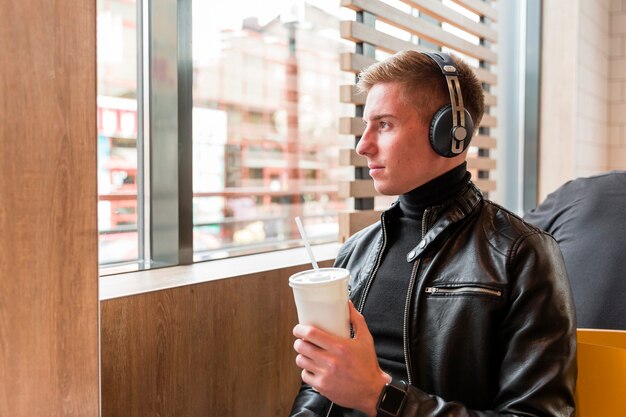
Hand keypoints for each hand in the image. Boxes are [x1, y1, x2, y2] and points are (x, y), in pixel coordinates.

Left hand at [293, 301, 389, 416]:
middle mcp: (330, 360)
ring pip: (301, 361)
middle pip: (301, 347)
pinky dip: (307, 371)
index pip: (311, 334)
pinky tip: (313, 368)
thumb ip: (356, 320)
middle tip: (302, 341)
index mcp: (339, 346)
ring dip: (302, 356)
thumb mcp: (365, 339)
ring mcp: (325, 374)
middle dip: (299, 342)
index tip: (298, 328)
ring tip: (307, 354)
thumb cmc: (367, 364)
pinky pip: (305, 376)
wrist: (371, 391)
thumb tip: (348, 304)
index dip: (300, 329)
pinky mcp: (322, 387)